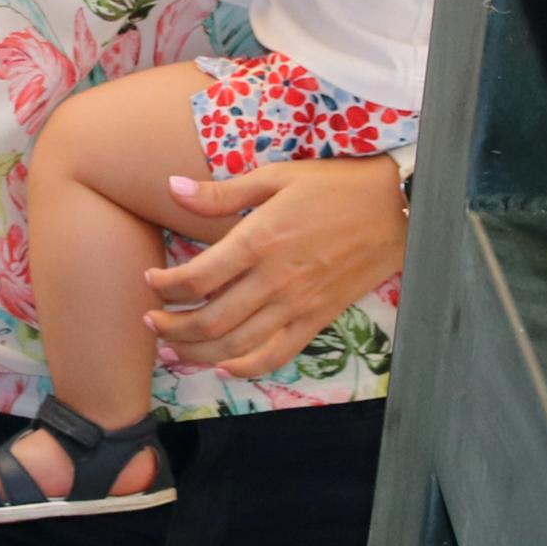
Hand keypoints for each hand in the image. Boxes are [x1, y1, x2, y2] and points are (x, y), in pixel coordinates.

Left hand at [142, 154, 409, 380]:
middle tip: (150, 325)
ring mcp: (297, 306)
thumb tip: (172, 187)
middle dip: (171, 328)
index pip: (197, 278)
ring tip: (172, 351)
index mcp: (259, 241)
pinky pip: (277, 355)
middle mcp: (274, 280)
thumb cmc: (334, 186)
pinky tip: (225, 367)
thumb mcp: (276, 177)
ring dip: (198, 354)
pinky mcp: (317, 320)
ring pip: (237, 346)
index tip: (150, 282)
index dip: (166, 286)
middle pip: (209, 321)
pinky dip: (247, 368)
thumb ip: (222, 193)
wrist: (396, 209)